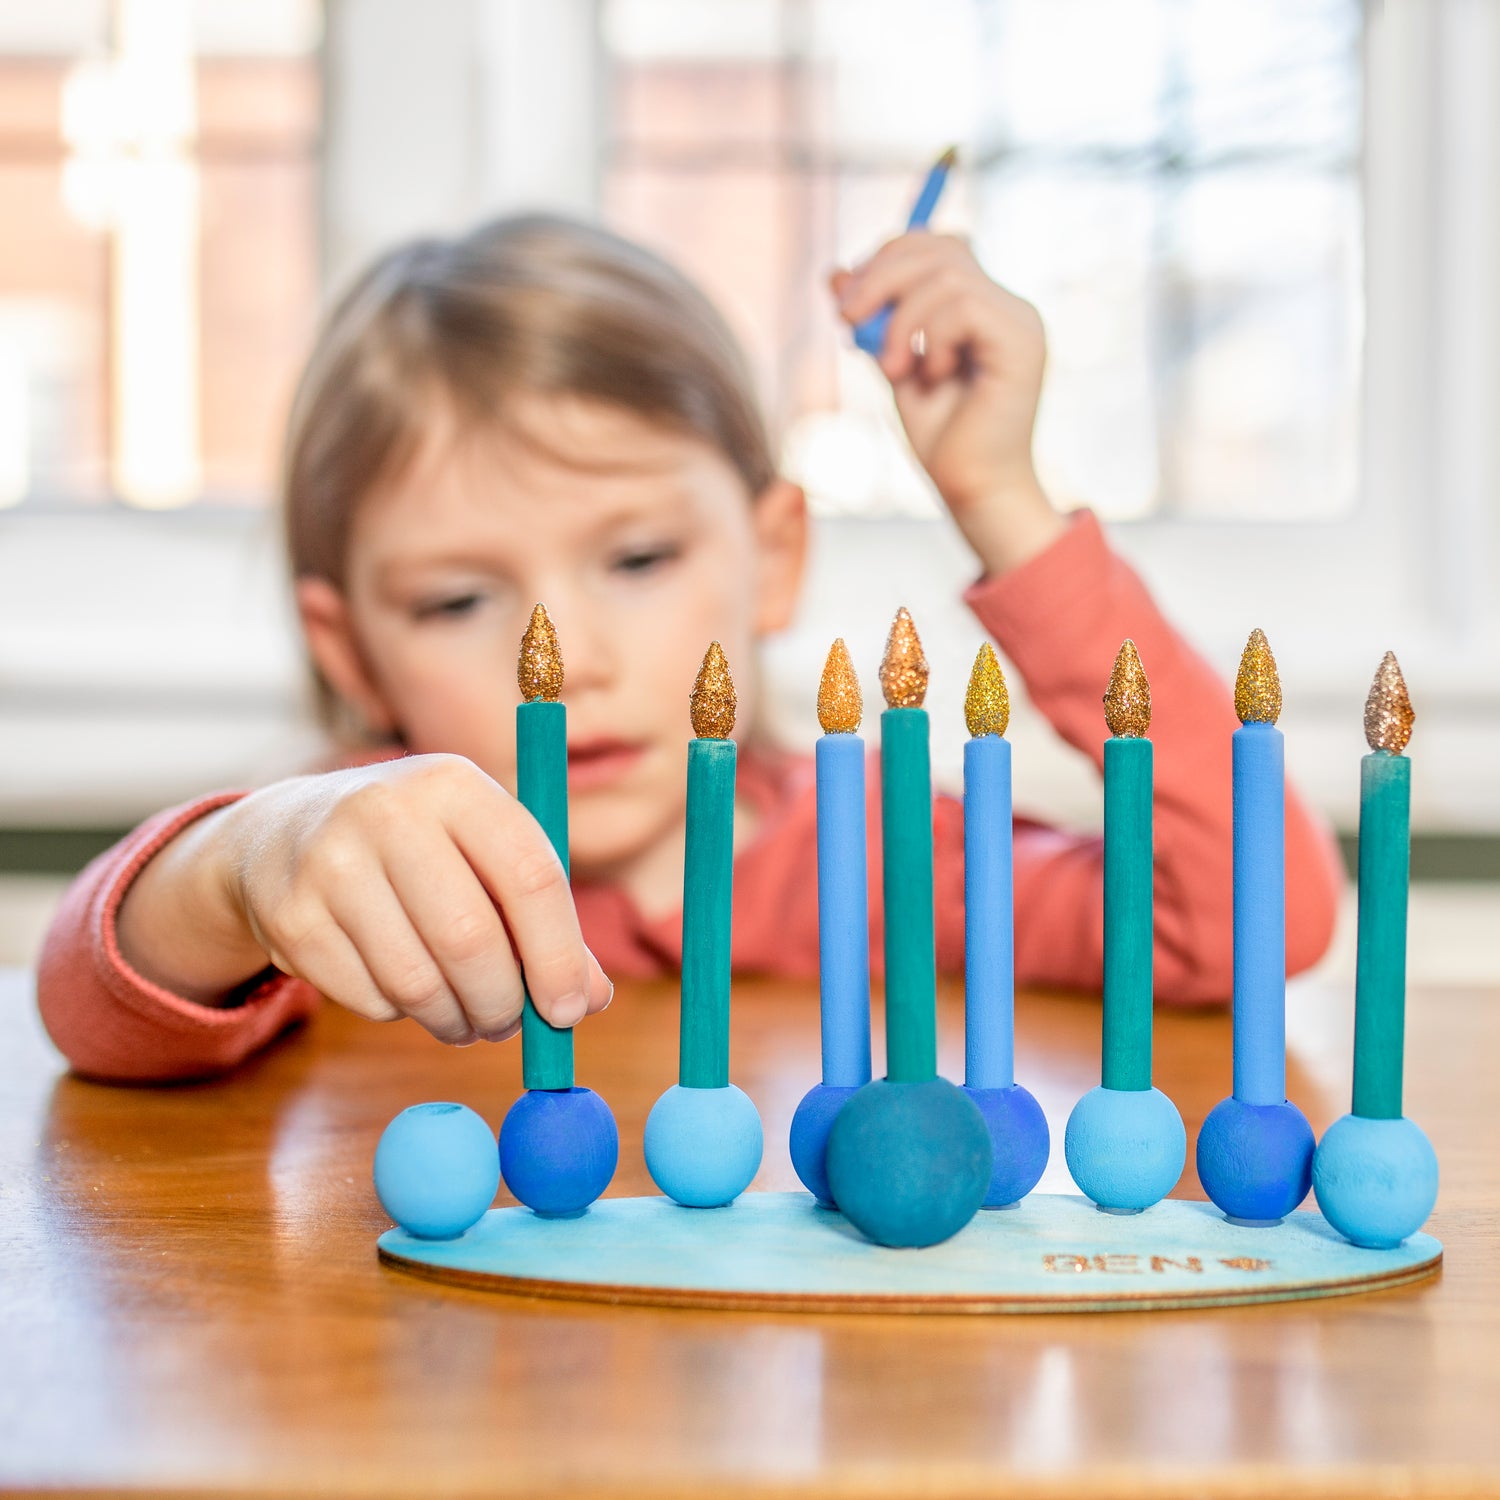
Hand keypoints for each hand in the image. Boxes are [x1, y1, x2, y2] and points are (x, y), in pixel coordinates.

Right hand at [117, 755, 611, 1044]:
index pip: (530, 876)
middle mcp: (389, 812)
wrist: (284, 833)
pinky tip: (402, 986)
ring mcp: (330, 862)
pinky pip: (370, 999)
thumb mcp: (482, 852)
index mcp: (455, 785)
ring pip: (418, 982)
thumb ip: (543, 918)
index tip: (570, 1009)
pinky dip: (401, 1013)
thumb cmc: (418, 848)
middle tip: (509, 1025)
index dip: (559, 954)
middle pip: (471, 939)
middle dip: (503, 1002)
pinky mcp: (292, 916)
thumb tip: (590, 999)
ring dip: (455, 1019)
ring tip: (464, 1016)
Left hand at [832, 234, 1065, 574]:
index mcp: (982, 306)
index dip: (888, 257)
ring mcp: (1019, 320)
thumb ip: (874, 321)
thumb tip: (835, 271)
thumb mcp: (894, 367)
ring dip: (901, 321)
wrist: (973, 490)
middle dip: (881, 276)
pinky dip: (928, 336)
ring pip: (947, 274)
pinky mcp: (1022, 341)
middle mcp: (1007, 305)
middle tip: (847, 320)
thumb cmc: (941, 439)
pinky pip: (963, 304)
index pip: (937, 244)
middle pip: (940, 246)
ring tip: (892, 370)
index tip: (849, 302)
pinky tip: (928, 375)